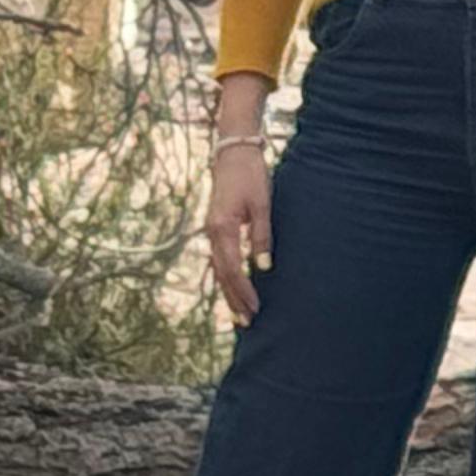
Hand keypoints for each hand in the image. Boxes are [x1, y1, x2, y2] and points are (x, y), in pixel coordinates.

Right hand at [207, 141, 271, 325]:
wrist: (233, 153)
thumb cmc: (250, 176)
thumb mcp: (262, 205)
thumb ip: (261, 236)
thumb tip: (263, 268)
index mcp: (222, 229)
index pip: (232, 269)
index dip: (243, 291)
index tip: (254, 309)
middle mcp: (212, 233)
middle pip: (221, 274)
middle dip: (233, 299)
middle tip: (244, 323)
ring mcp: (211, 231)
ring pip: (218, 268)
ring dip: (228, 291)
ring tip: (238, 313)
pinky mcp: (216, 227)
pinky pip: (219, 258)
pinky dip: (225, 276)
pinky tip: (232, 287)